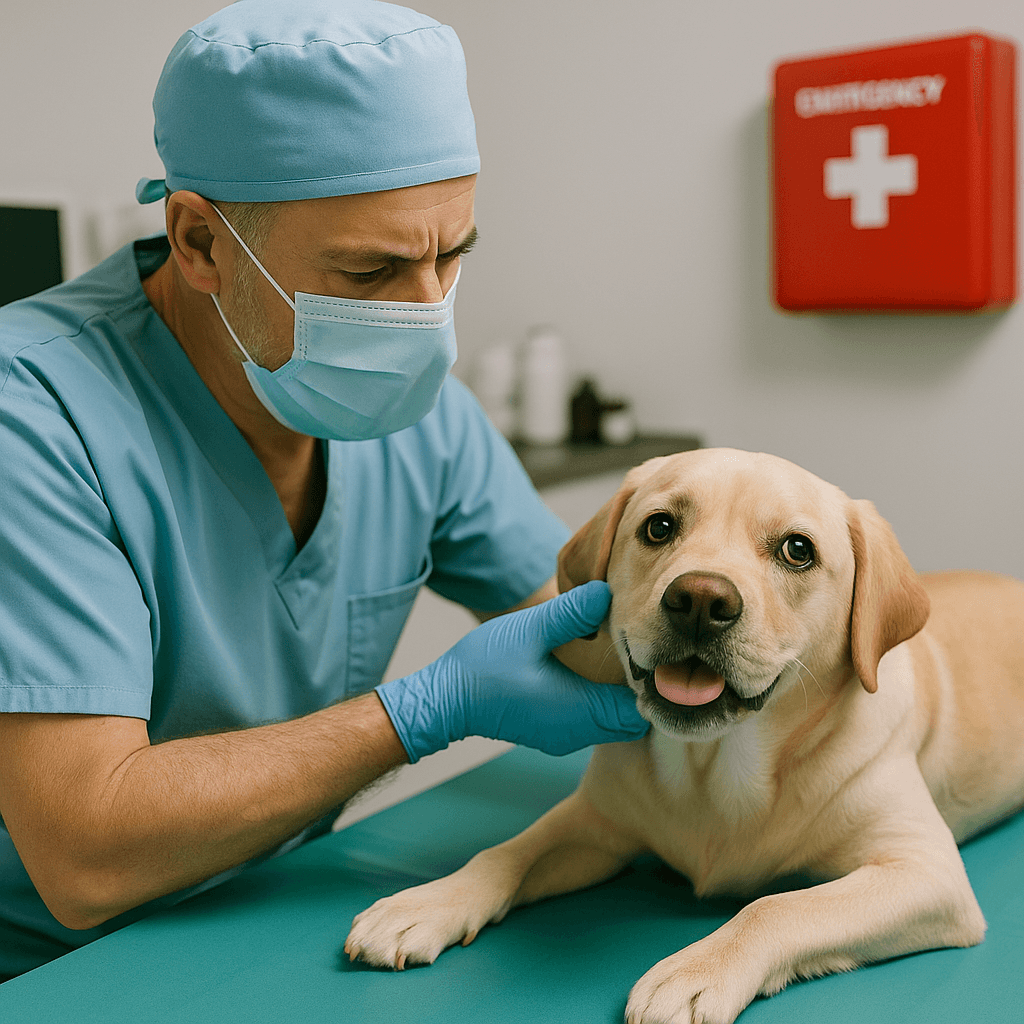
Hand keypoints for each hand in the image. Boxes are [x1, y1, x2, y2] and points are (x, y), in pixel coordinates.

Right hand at [376, 581, 648, 761]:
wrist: (443, 702)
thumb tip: (607, 593)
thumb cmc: (483, 668)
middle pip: (632, 718)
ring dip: (617, 694)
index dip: (648, 681)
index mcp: (578, 710)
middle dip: (638, 687)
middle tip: (633, 648)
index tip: (645, 648)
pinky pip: (592, 722)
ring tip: (612, 656)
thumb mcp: (529, 630)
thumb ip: (571, 613)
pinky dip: (599, 700)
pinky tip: (587, 671)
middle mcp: (577, 731)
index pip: (639, 709)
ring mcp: (564, 736)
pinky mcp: (552, 732)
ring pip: (612, 722)